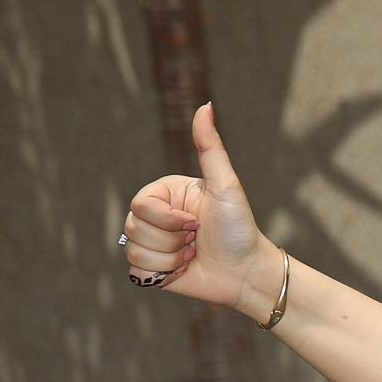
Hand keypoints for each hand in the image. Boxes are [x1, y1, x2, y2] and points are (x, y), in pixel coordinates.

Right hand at [121, 101, 281, 316]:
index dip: (167, 220)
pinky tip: (183, 270)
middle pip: (133, 228)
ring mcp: (151, 243)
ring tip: (192, 255)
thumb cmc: (240, 228)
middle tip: (196, 240)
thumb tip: (205, 106)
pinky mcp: (151, 270)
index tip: (195, 223)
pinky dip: (162, 275)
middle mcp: (154, 216)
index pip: (140, 205)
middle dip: (171, 240)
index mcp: (164, 194)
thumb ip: (210, 147)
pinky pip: (138, 273)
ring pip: (135, 252)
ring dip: (170, 259)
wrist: (248, 272)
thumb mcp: (226, 185)